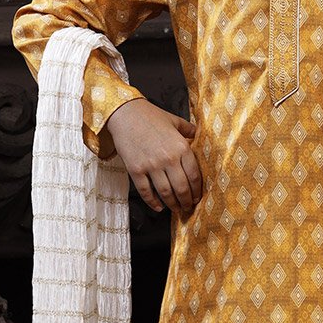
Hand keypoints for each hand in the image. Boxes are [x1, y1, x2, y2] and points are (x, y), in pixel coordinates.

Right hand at [105, 97, 201, 214]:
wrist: (125, 114)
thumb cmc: (150, 116)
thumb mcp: (174, 120)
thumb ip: (188, 129)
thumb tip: (198, 133)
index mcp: (181, 147)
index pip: (194, 175)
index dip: (197, 190)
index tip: (197, 197)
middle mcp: (169, 159)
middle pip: (182, 188)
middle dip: (186, 201)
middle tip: (188, 207)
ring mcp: (152, 166)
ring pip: (166, 193)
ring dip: (173, 204)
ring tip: (176, 209)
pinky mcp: (136, 170)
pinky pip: (146, 192)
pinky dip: (153, 202)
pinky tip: (158, 207)